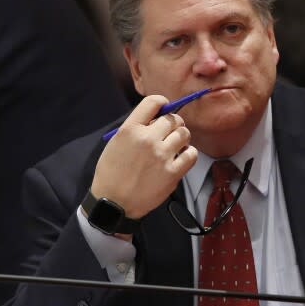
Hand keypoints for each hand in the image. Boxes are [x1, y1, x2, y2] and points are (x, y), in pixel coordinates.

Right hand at [90, 95, 197, 221]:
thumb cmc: (112, 174)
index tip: (164, 108)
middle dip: (173, 123)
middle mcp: (147, 138)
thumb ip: (135, 128)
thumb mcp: (116, 143)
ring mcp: (162, 155)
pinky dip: (188, 154)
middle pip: (173, 118)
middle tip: (170, 132)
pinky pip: (192, 154)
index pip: (153, 102)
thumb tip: (156, 119)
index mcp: (130, 129)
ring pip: (184, 133)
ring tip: (174, 146)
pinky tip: (180, 158)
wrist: (114, 203)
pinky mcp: (173, 172)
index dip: (162, 103)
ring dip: (181, 138)